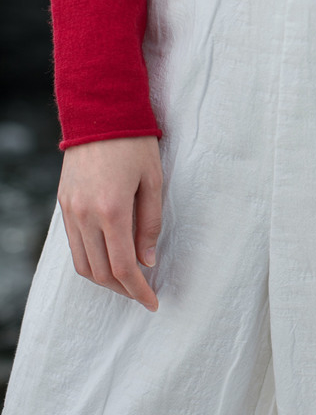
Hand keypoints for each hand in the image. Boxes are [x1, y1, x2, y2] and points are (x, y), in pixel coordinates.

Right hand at [57, 135, 163, 311]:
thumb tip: (148, 261)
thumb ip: (150, 224)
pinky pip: (73, 244)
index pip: (123, 268)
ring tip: (128, 280)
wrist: (100, 112)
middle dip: (123, 290)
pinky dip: (91, 259)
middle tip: (144, 293)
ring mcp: (70, 210)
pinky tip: (110, 257)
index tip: (153, 302)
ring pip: (82, 263)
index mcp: (112, 210)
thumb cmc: (135, 143)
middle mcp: (85, 215)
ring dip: (105, 279)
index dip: (139, 291)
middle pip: (100, 273)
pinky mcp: (63, 203)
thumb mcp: (154, 181)